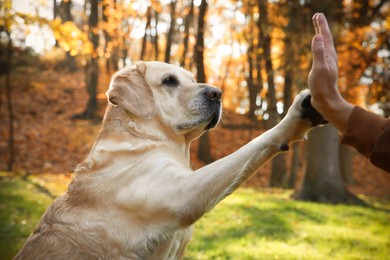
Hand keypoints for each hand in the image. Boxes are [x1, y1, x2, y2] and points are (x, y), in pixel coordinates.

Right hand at [308, 13, 353, 132]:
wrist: (326, 100)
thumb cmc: (322, 86)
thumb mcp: (319, 68)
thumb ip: (318, 52)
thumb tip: (316, 36)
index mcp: (329, 54)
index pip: (325, 35)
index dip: (321, 25)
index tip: (317, 15)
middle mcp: (329, 56)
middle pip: (325, 38)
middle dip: (321, 27)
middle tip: (316, 17)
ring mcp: (326, 62)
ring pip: (323, 44)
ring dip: (319, 35)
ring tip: (316, 28)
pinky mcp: (322, 68)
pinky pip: (320, 51)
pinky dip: (317, 45)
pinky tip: (316, 47)